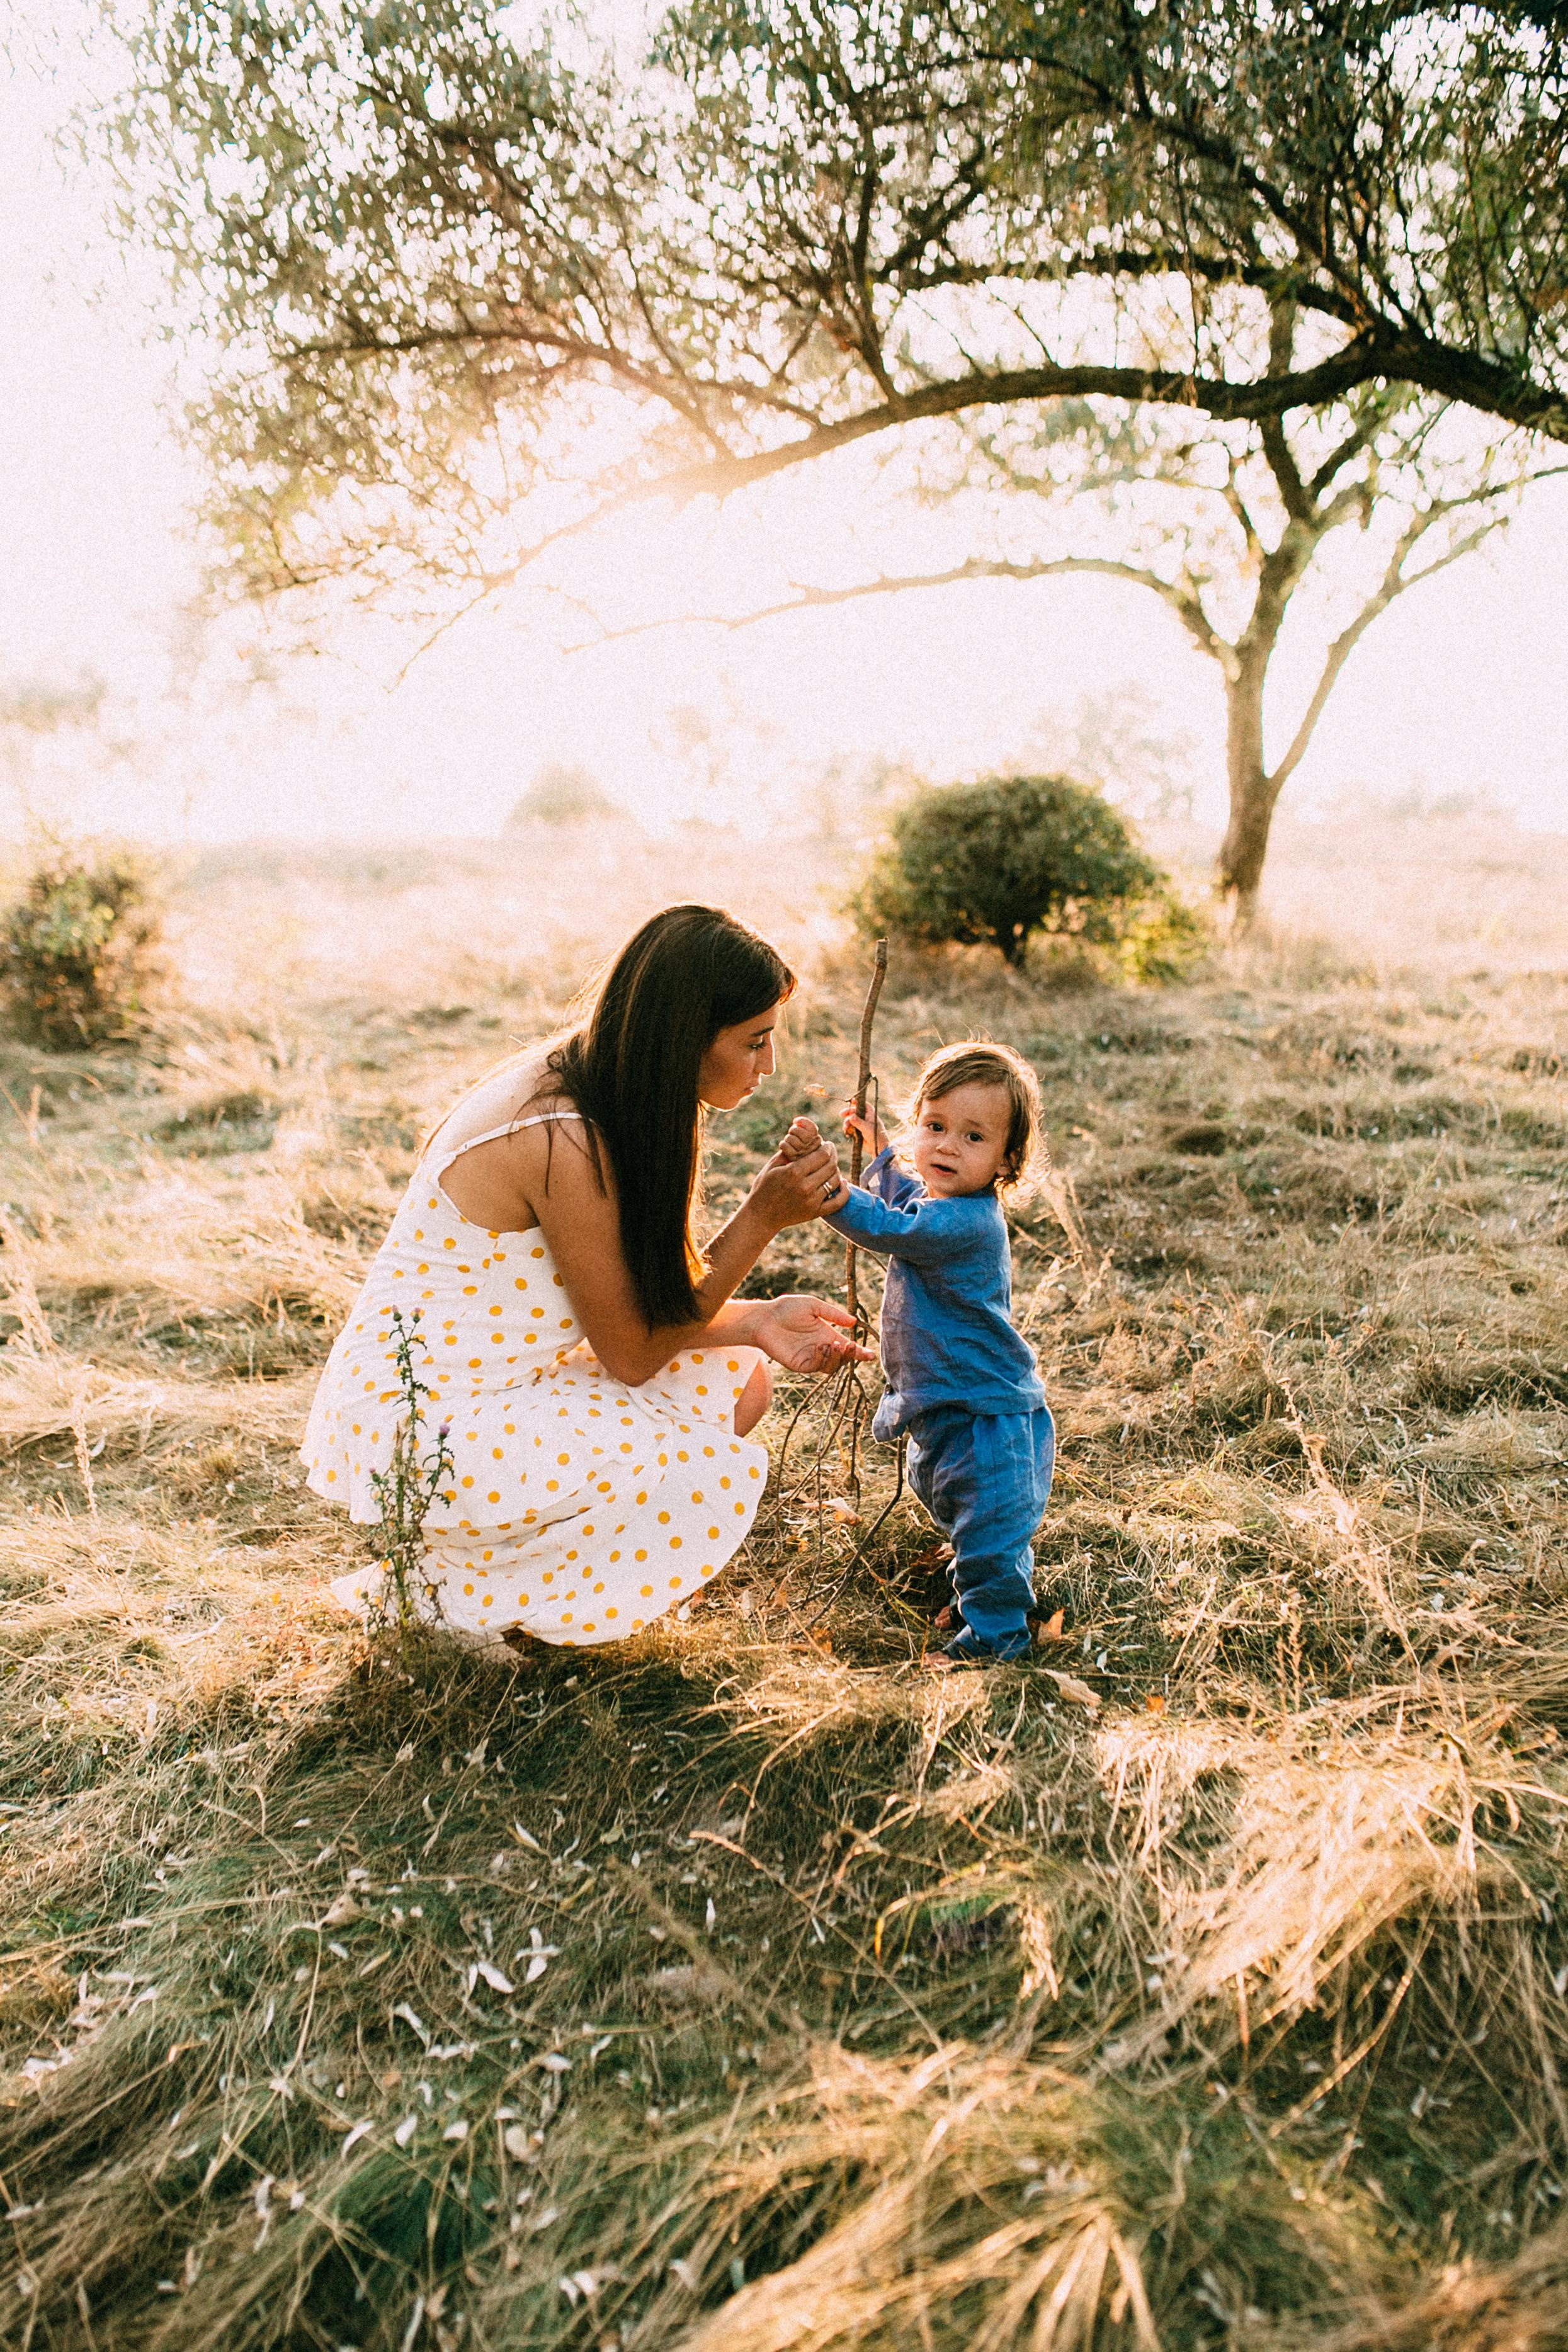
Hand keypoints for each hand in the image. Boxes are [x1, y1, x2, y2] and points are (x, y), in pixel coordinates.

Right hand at [748, 1128, 848, 1229]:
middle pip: (831, 1166)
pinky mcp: (815, 1213)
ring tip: (831, 1166)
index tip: (827, 1144)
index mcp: (794, 1172)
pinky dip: (844, 1191)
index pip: (822, 1155)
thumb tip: (806, 1140)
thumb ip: (789, 1152)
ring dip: (836, 1170)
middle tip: (831, 1152)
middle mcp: (805, 1187)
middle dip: (833, 1155)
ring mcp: (812, 1201)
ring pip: (835, 1181)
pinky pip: (838, 1202)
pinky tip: (843, 1183)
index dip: (828, 1147)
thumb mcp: (772, 1166)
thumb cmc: (764, 1187)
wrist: (761, 1216)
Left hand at [749, 1294, 873, 1373]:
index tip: (870, 1355)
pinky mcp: (800, 1364)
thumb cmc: (787, 1308)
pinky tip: (821, 1347)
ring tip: (835, 1345)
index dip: (859, 1353)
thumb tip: (853, 1322)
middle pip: (843, 1359)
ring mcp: (811, 1358)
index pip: (847, 1348)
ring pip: (832, 1366)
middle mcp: (821, 1348)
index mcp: (826, 1335)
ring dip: (837, 1357)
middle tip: (850, 1345)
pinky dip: (823, 1358)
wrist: (765, 1318)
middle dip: (851, 1355)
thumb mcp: (813, 1306)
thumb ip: (833, 1314)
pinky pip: (817, 1367)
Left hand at [775, 1116, 821, 1160]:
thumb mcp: (802, 1136)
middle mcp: (813, 1149)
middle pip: (803, 1134)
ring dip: (788, 1138)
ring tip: (788, 1141)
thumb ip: (803, 1128)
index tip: (795, 1121)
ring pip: (792, 1139)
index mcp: (818, 1141)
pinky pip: (786, 1146)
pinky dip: (783, 1144)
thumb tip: (796, 1121)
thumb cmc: (796, 1147)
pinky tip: (784, 1146)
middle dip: (794, 1130)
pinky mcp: (794, 1160)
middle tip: (791, 1133)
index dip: (803, 1121)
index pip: (812, 1129)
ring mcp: (804, 1155)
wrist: (788, 1166)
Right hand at [840, 1096, 887, 1158]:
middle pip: (854, 1112)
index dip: (857, 1102)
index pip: (863, 1104)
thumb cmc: (876, 1135)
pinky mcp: (858, 1131)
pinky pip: (850, 1128)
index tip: (851, 1101)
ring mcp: (861, 1124)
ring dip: (846, 1123)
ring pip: (851, 1120)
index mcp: (870, 1114)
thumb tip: (851, 1116)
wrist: (878, 1147)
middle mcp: (865, 1117)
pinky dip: (847, 1129)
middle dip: (847, 1113)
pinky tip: (846, 1133)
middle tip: (841, 1114)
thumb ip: (858, 1122)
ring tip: (845, 1128)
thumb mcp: (866, 1127)